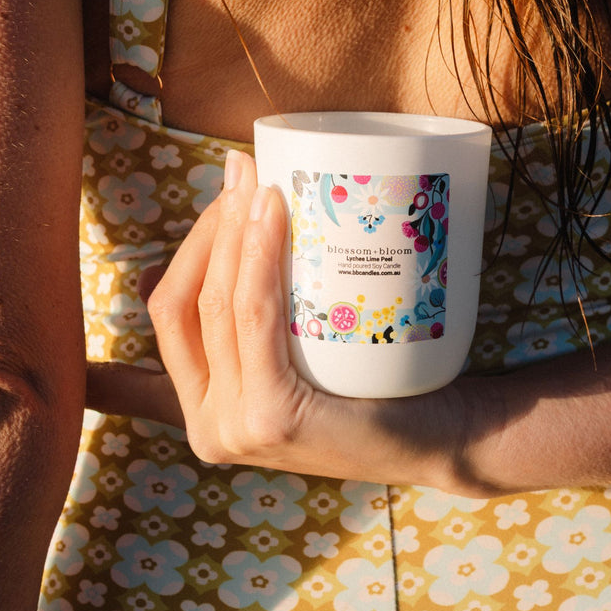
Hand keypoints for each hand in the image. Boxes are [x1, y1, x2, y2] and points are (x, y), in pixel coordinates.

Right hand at [93, 149, 478, 488]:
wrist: (441, 437)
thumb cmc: (376, 388)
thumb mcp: (302, 356)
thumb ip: (259, 321)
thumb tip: (230, 232)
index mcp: (204, 409)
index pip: (169, 313)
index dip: (189, 246)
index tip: (222, 193)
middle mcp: (207, 428)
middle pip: (181, 304)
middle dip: (210, 229)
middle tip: (244, 174)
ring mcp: (234, 428)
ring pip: (216, 305)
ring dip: (233, 233)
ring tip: (260, 184)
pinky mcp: (270, 418)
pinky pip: (252, 319)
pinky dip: (256, 261)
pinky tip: (269, 218)